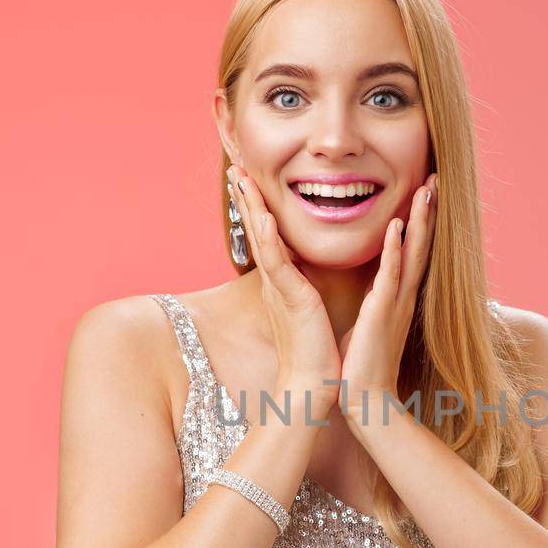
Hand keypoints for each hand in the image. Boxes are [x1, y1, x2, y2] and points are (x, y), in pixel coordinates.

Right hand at [229, 165, 340, 422]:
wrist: (314, 386)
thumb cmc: (314, 351)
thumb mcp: (308, 307)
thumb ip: (303, 285)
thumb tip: (305, 270)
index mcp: (282, 280)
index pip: (266, 233)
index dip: (255, 203)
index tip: (247, 174)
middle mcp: (275, 280)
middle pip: (255, 228)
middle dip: (245, 195)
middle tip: (233, 161)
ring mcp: (280, 289)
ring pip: (260, 239)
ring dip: (250, 207)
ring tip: (240, 177)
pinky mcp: (291, 300)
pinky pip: (277, 265)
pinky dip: (269, 240)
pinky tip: (264, 217)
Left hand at [337, 173, 437, 432]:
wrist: (366, 401)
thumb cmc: (363, 367)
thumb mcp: (370, 325)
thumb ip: (375, 304)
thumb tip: (373, 292)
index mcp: (397, 297)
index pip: (413, 251)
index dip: (421, 221)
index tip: (425, 192)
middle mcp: (403, 296)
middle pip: (421, 245)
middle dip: (428, 211)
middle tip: (435, 178)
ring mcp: (395, 303)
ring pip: (412, 253)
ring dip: (420, 221)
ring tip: (426, 189)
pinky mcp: (382, 313)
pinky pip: (390, 275)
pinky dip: (395, 250)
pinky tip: (397, 226)